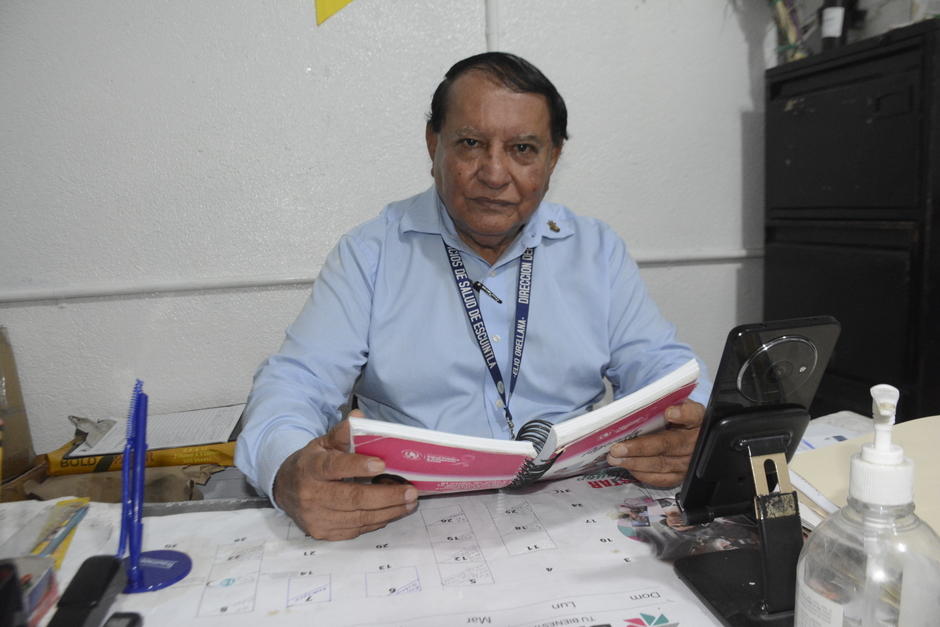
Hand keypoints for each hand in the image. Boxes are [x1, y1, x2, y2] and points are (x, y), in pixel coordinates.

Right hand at [273, 412, 417, 539]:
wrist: (285, 490)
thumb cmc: (312, 463)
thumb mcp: (322, 444)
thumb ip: (342, 433)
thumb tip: (359, 417)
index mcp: (310, 468)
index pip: (334, 467)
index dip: (358, 466)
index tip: (382, 464)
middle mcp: (311, 495)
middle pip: (352, 498)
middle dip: (386, 496)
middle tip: (411, 492)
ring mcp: (316, 517)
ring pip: (358, 517)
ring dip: (388, 511)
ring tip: (409, 502)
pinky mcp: (323, 533)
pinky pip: (356, 529)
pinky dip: (377, 521)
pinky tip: (392, 511)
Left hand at [605, 400, 704, 487]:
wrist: (688, 436)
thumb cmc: (677, 418)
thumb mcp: (675, 405)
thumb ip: (665, 404)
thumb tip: (658, 408)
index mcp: (696, 419)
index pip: (693, 414)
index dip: (682, 414)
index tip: (669, 412)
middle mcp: (695, 442)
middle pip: (667, 445)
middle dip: (639, 448)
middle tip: (617, 448)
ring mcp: (688, 462)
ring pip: (661, 464)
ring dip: (635, 463)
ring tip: (616, 459)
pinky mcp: (681, 476)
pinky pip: (661, 478)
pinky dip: (642, 474)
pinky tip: (628, 467)